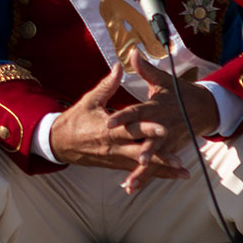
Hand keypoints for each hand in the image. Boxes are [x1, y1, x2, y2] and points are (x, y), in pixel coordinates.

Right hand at [47, 60, 218, 192]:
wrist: (59, 143)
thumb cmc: (75, 120)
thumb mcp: (90, 100)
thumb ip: (108, 85)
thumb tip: (120, 66)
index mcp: (107, 130)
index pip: (131, 129)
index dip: (148, 129)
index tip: (164, 128)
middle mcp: (113, 147)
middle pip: (140, 153)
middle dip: (160, 158)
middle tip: (180, 161)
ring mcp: (115, 158)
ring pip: (142, 166)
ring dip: (163, 170)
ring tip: (183, 173)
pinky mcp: (116, 164)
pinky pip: (137, 169)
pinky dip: (154, 174)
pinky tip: (171, 176)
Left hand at [111, 56, 220, 192]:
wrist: (204, 108)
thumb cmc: (178, 93)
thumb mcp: (163, 81)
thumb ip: (146, 69)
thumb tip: (132, 52)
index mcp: (155, 108)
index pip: (137, 112)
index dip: (124, 117)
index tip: (109, 122)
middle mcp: (162, 126)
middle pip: (150, 139)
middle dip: (144, 149)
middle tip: (137, 158)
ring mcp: (168, 141)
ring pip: (155, 157)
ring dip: (144, 170)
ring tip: (131, 181)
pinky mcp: (170, 150)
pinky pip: (156, 167)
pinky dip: (144, 177)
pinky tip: (130, 187)